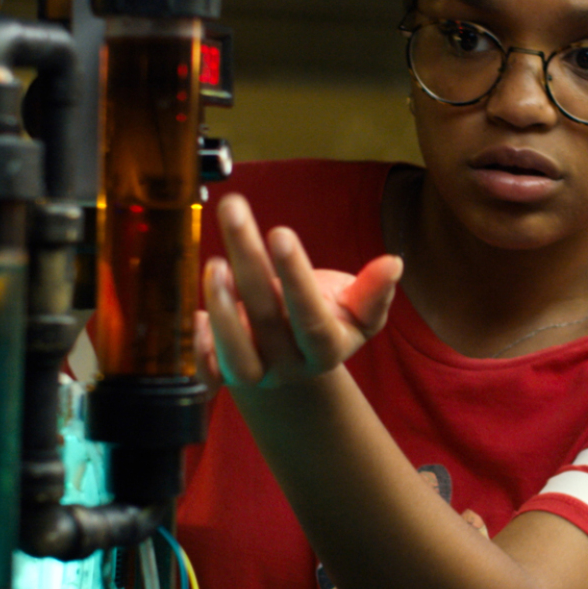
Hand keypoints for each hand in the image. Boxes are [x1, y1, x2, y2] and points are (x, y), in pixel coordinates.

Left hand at [196, 194, 402, 389]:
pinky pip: (207, 375)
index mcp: (326, 349)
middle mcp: (289, 365)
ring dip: (223, 310)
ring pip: (237, 355)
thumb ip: (373, 290)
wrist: (292, 362)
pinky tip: (194, 316)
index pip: (311, 318)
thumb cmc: (325, 320)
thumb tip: (394, 263)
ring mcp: (255, 373)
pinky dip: (198, 349)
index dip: (296, 278)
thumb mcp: (356, 309)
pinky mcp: (223, 376)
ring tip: (213, 263)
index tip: (280, 232)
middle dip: (249, 262)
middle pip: (269, 320)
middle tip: (233, 213)